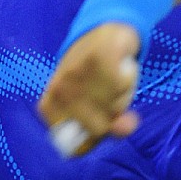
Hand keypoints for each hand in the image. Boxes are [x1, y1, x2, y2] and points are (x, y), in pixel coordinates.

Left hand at [38, 22, 140, 155]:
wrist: (104, 32)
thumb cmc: (97, 77)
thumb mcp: (96, 108)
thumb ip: (108, 127)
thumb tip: (124, 129)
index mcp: (51, 107)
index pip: (77, 147)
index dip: (98, 136)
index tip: (100, 116)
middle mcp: (59, 91)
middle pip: (100, 128)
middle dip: (112, 114)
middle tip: (108, 93)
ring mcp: (76, 73)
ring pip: (114, 106)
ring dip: (123, 94)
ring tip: (113, 77)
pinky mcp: (97, 57)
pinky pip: (122, 85)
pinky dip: (128, 78)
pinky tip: (119, 67)